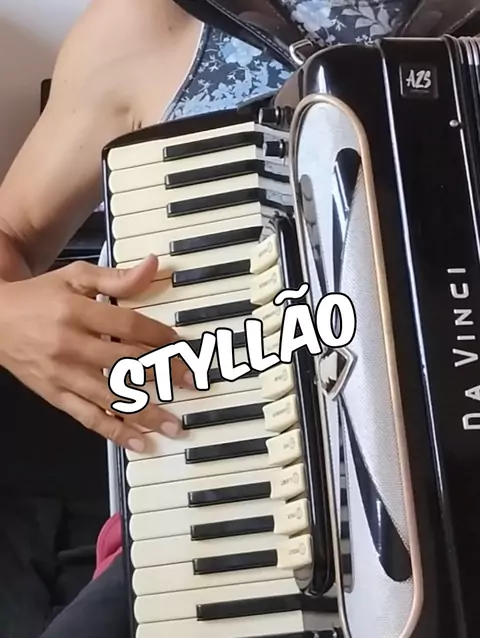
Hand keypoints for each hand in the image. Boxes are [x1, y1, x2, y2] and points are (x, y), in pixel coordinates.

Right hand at [0, 255, 190, 451]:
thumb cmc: (39, 297)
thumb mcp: (75, 277)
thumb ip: (115, 277)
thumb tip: (152, 265)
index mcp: (77, 312)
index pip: (127, 326)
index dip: (158, 335)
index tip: (180, 343)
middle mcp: (71, 346)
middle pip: (126, 363)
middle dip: (164, 374)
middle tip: (193, 384)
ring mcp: (63, 375)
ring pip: (111, 398)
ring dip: (146, 413)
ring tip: (174, 425)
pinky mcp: (55, 396)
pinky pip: (88, 418)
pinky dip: (114, 432)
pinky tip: (139, 442)